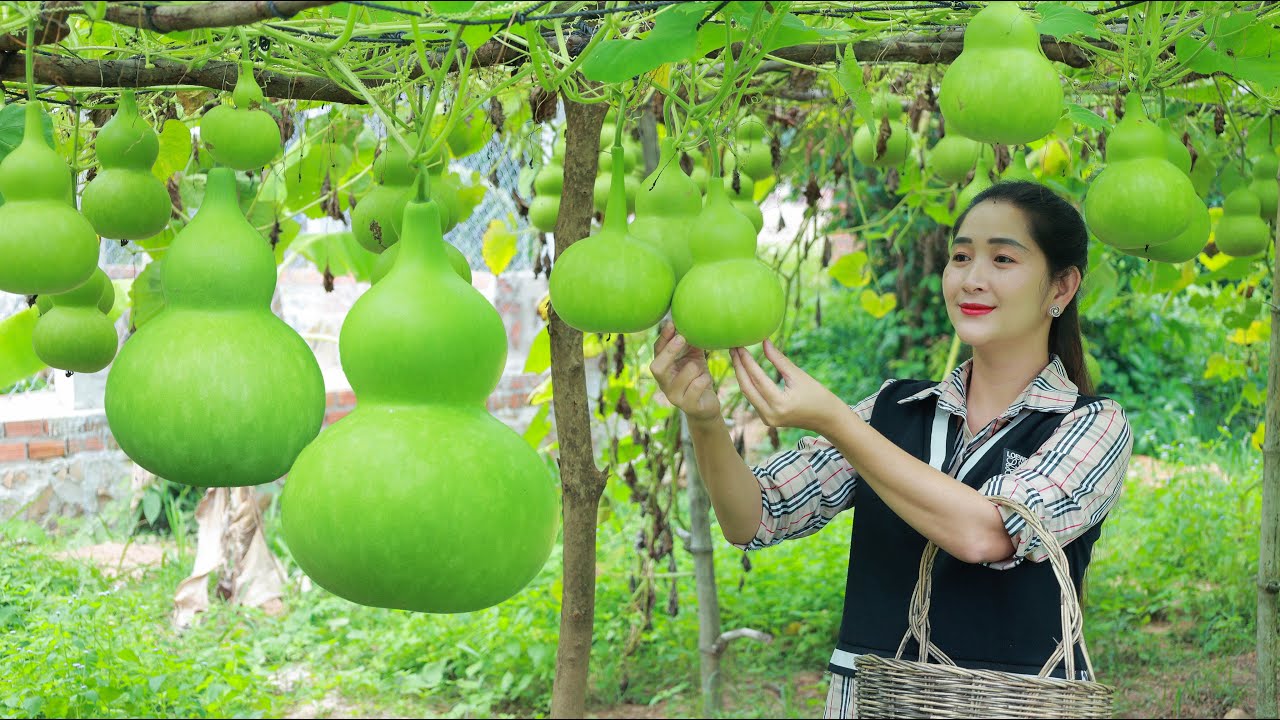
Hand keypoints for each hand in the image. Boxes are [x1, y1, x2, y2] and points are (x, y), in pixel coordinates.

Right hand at [650, 322, 721, 422]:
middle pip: (657, 367)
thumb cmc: (698, 377)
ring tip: (701, 369)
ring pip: (683, 375)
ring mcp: (674, 397)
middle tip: (682, 337)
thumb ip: (689, 343)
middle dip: (670, 351)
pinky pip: (696, 386)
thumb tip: (689, 321)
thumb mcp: (693, 358)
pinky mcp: (688, 406)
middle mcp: (664, 384)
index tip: (672, 323)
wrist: (706, 405)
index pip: (657, 352)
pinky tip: (707, 380)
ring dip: (696, 368)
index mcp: (664, 369)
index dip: (663, 338)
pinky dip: (704, 379)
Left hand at [730, 340, 848, 434]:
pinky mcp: (767, 419)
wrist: (827, 419)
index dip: (747, 360)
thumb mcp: (798, 375)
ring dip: (741, 375)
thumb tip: (763, 341)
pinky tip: (744, 369)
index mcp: (780, 403)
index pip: (757, 378)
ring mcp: (767, 420)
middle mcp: (770, 414)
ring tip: (736, 356)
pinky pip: (753, 399)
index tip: (740, 345)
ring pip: (748, 394)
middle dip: (738, 367)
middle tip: (733, 348)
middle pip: (747, 387)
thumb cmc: (817, 394)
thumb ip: (779, 359)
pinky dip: (748, 384)